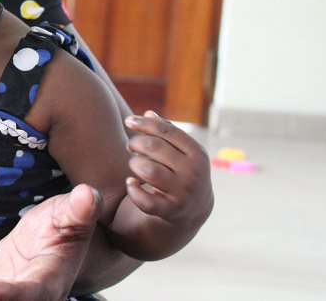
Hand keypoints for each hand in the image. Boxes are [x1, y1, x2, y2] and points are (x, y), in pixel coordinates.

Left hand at [124, 110, 213, 228]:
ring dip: (134, 163)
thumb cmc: (182, 170)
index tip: (128, 121)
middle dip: (136, 143)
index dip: (145, 124)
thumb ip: (167, 132)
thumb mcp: (182, 151)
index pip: (167, 131)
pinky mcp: (171, 211)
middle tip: (130, 146)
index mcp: (197, 153)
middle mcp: (193, 173)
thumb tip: (149, 113)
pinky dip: (133, 190)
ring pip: (149, 171)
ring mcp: (183, 193)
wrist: (195, 209)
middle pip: (155, 148)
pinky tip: (130, 183)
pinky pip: (146, 201)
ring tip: (134, 163)